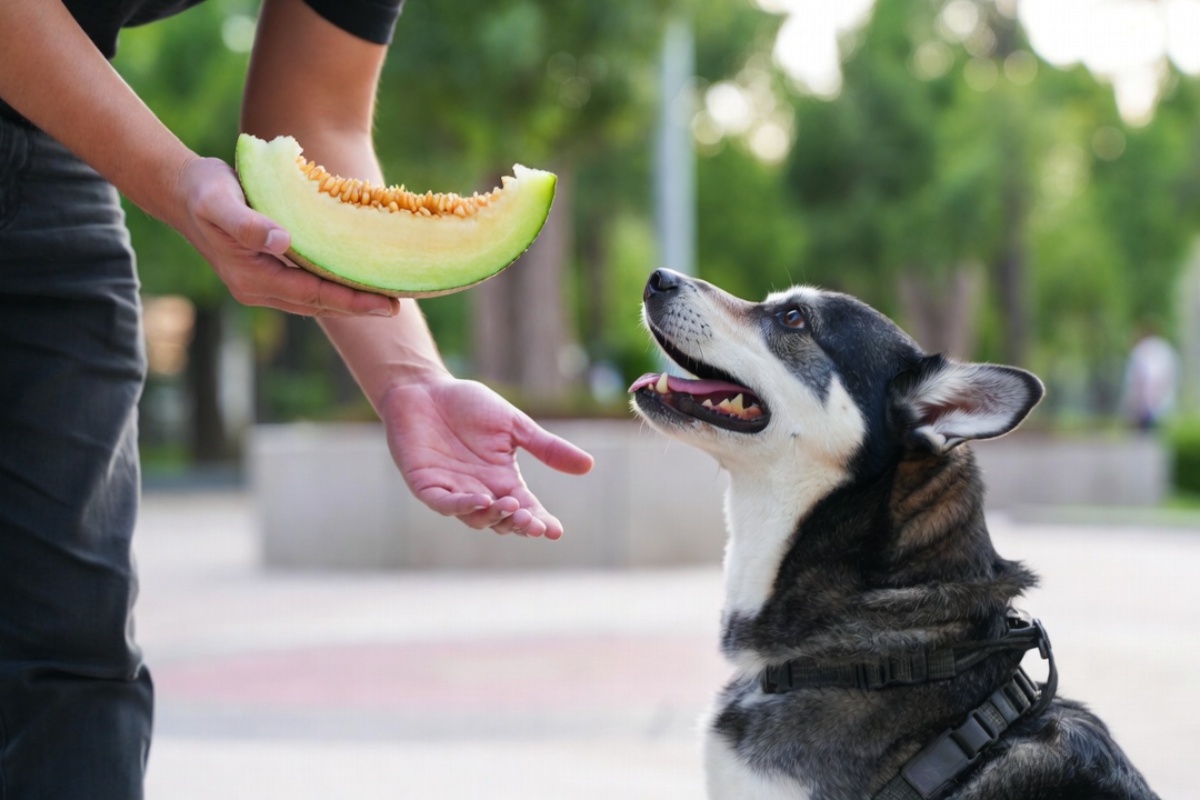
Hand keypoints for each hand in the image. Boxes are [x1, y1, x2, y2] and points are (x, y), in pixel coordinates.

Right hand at [174, 156, 397, 317]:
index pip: (312, 295)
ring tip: (388, 298)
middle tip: (399, 306)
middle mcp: (259, 289)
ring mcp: (264, 284)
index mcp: (251, 278)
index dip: (351, 301)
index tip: (387, 305)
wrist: (183, 191)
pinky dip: (336, 286)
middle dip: (358, 307)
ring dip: (351, 301)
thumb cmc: (203, 191)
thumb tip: (283, 241)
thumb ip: (246, 223)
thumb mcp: (219, 201)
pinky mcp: (270, 273)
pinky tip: (360, 279)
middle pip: (319, 304)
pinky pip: (310, 286)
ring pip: (316, 299)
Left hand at [380, 378, 593, 538]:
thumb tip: (589, 466)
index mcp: (502, 479)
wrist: (425, 389)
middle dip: (519, 524)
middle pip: (503, 519)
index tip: (556, 531)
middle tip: (535, 524)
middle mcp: (480, 490)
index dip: (540, 521)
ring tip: (512, 507)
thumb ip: (547, 447)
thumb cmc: (468, 405)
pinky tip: (480, 500)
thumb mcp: (515, 426)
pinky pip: (444, 503)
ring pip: (476, 517)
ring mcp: (452, 490)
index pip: (526, 508)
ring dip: (494, 516)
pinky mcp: (426, 484)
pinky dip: (461, 505)